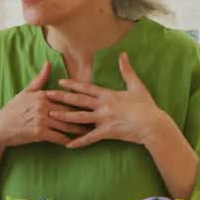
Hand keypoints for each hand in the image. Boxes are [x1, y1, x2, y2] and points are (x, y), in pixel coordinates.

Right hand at [0, 63, 85, 149]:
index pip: (65, 98)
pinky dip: (68, 141)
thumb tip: (48, 63)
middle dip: (84, 116)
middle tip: (98, 119)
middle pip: (69, 112)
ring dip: (79, 130)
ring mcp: (42, 120)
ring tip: (91, 132)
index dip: (80, 102)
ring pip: (66, 125)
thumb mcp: (26, 92)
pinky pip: (58, 137)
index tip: (92, 103)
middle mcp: (43, 106)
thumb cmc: (13, 110)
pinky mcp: (39, 133)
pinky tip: (76, 143)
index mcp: (42, 95)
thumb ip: (39, 79)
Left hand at [49, 53, 167, 149]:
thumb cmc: (146, 106)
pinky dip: (78, 142)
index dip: (72, 84)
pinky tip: (67, 145)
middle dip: (61, 98)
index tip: (60, 81)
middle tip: (46, 96)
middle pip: (78, 101)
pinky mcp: (107, 132)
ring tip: (50, 116)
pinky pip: (90, 138)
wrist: (153, 124)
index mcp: (108, 95)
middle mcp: (103, 106)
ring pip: (79, 118)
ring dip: (64, 117)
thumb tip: (123, 54)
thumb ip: (127, 70)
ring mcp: (104, 119)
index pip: (86, 88)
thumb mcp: (137, 86)